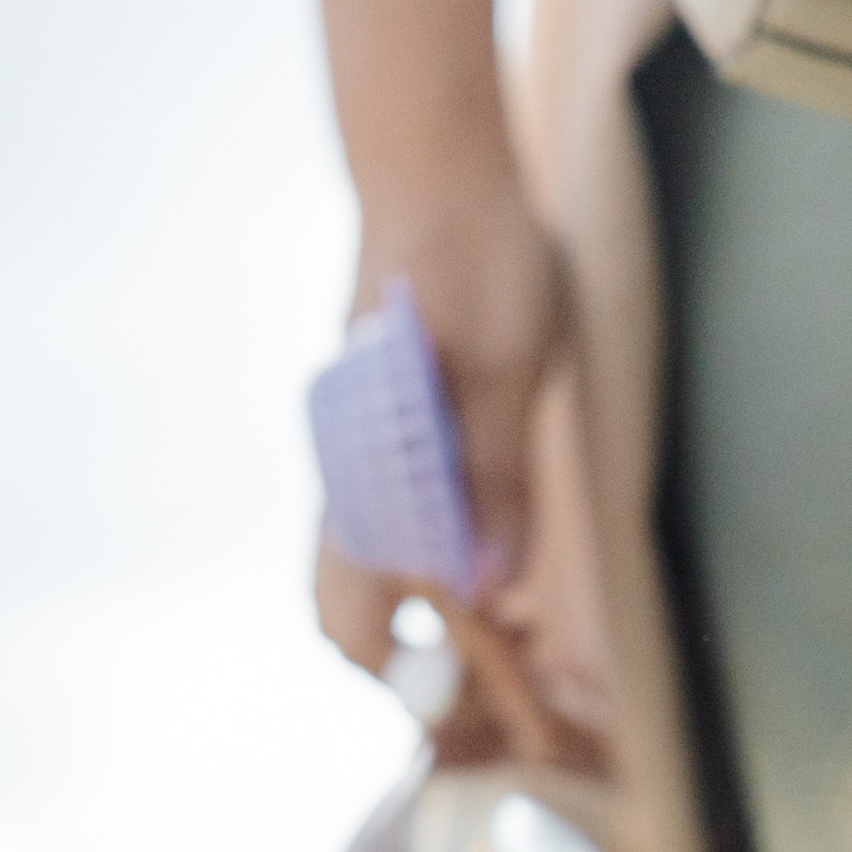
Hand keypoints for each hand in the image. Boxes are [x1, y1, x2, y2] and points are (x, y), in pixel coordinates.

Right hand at [316, 156, 569, 674]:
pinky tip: (490, 548)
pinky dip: (428, 555)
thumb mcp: (508, 364)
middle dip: (406, 650)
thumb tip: (488, 577)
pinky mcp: (377, 430)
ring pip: (366, 564)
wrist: (436, 169)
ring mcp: (355, 448)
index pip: (349, 611)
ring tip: (508, 618)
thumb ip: (494, 471)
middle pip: (344, 604)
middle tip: (493, 664)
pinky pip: (388, 519)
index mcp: (364, 460)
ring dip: (425, 603)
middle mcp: (344, 466)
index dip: (401, 666)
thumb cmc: (478, 254)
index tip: (471, 683)